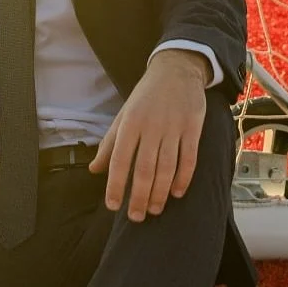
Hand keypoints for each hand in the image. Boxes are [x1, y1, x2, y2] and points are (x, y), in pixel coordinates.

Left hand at [90, 50, 207, 221]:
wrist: (176, 69)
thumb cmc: (146, 96)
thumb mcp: (123, 115)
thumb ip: (109, 144)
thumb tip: (94, 170)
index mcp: (130, 123)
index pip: (120, 159)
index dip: (116, 185)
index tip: (113, 206)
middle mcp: (151, 127)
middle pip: (145, 169)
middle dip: (139, 196)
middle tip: (136, 217)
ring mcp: (173, 128)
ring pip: (167, 167)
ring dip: (160, 192)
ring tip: (155, 209)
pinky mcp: (193, 128)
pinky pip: (189, 158)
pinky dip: (183, 178)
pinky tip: (177, 193)